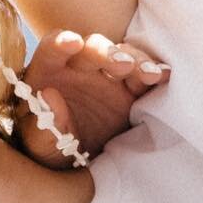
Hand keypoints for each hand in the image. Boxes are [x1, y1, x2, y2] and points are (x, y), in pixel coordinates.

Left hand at [15, 29, 168, 167]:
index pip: (53, 48)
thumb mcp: (38, 143)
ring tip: (148, 74)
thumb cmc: (46, 144)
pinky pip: (144, 78)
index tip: (72, 43)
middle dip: (106, 53)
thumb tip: (48, 96)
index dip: (61, 42)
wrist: (72, 159)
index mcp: (49, 71)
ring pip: (123, 57)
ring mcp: (107, 76)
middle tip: (120, 64)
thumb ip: (42, 123)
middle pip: (93, 48)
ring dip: (136, 61)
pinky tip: (163, 76)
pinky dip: (155, 72)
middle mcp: (79, 67)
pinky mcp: (131, 90)